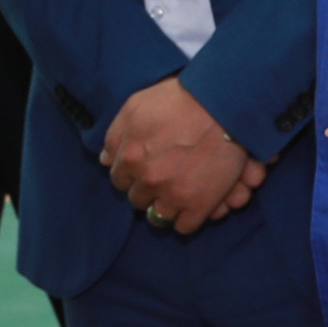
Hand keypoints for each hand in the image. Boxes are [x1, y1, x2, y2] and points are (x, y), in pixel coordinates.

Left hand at [100, 77, 258, 232]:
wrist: (222, 106)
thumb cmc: (179, 99)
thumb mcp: (135, 108)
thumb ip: (116, 136)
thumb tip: (104, 160)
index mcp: (130, 157)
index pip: (119, 180)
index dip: (131, 176)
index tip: (143, 172)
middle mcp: (147, 179)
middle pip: (137, 199)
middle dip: (147, 191)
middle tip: (162, 181)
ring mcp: (173, 195)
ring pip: (158, 216)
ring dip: (164, 208)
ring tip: (176, 197)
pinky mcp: (199, 206)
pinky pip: (184, 227)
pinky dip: (186, 220)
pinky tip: (191, 208)